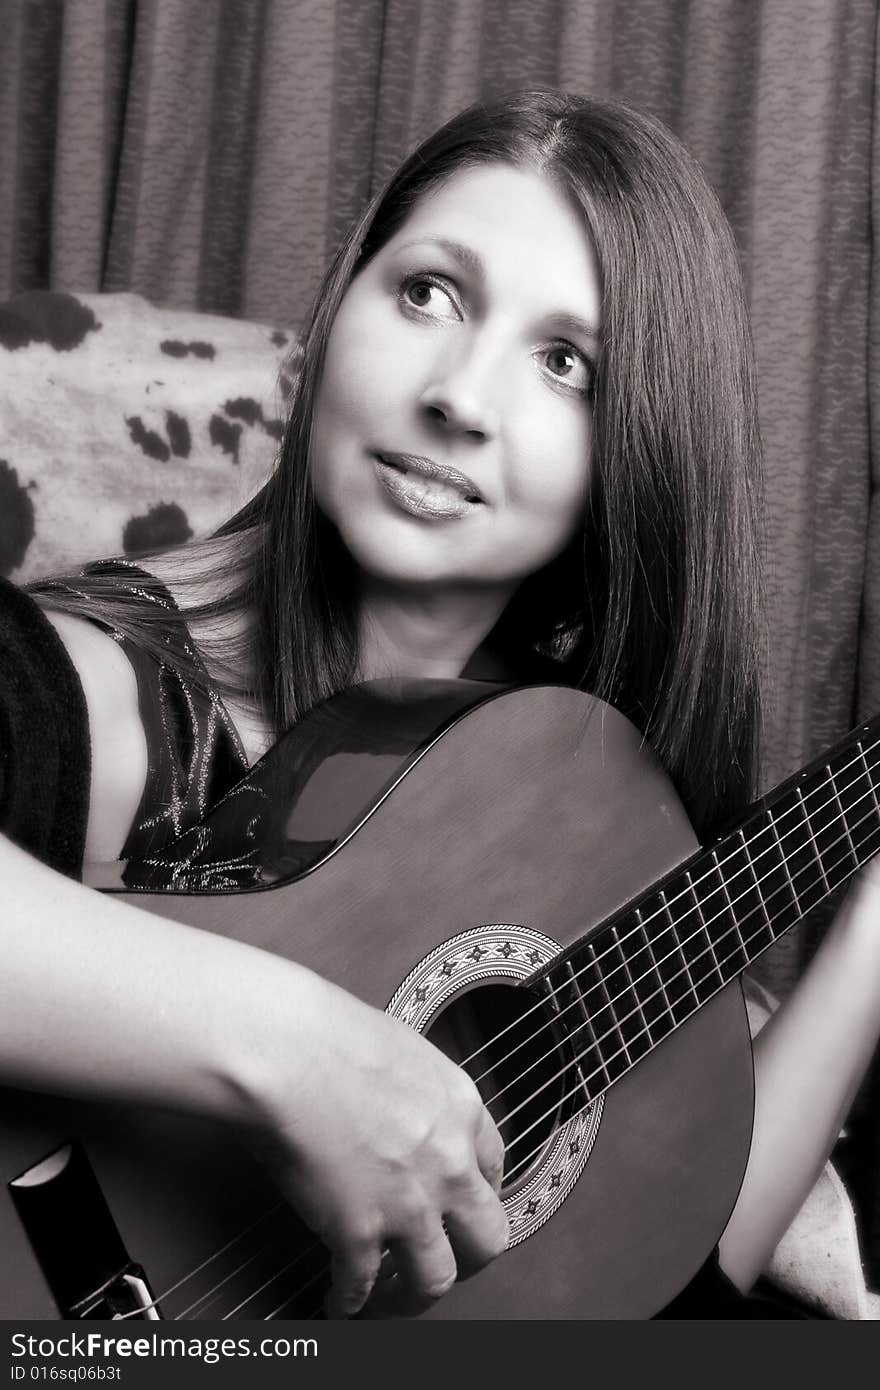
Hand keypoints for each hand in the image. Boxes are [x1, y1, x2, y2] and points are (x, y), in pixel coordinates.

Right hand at [242, 970, 508, 1318]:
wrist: (288, 1051)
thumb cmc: (325, 1034)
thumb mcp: (400, 1050)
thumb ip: (413, 1092)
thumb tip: (393, 1111)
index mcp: (460, 1108)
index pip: (493, 1165)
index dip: (476, 1193)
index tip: (458, 1205)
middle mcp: (448, 1161)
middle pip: (487, 1235)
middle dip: (469, 1257)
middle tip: (447, 1262)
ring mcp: (409, 1203)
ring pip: (437, 1278)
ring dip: (413, 1297)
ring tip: (392, 1301)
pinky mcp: (359, 1232)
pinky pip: (361, 1286)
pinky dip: (349, 1301)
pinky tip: (339, 1302)